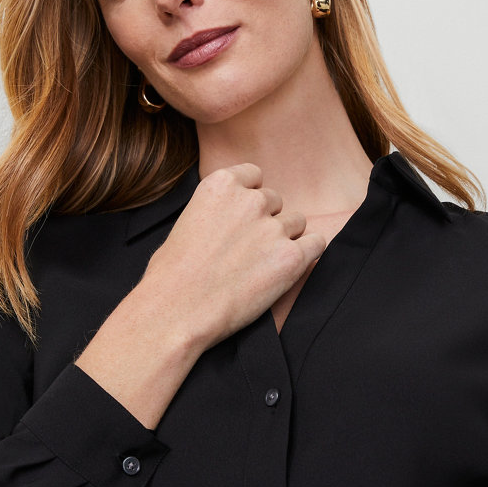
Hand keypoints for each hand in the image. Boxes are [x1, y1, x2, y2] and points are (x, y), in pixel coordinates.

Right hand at [74, 163, 325, 428]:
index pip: (255, 176)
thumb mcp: (187, 221)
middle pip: (275, 201)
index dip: (250, 198)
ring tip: (260, 266)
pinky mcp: (291, 258)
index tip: (242, 218)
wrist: (177, 310)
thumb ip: (217, 210)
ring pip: (296, 222)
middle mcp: (251, 200)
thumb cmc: (171, 275)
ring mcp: (273, 228)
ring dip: (284, 239)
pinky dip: (306, 255)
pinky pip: (316, 244)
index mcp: (221, 184)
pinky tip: (287, 268)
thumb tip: (232, 219)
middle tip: (248, 250)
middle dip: (265, 221)